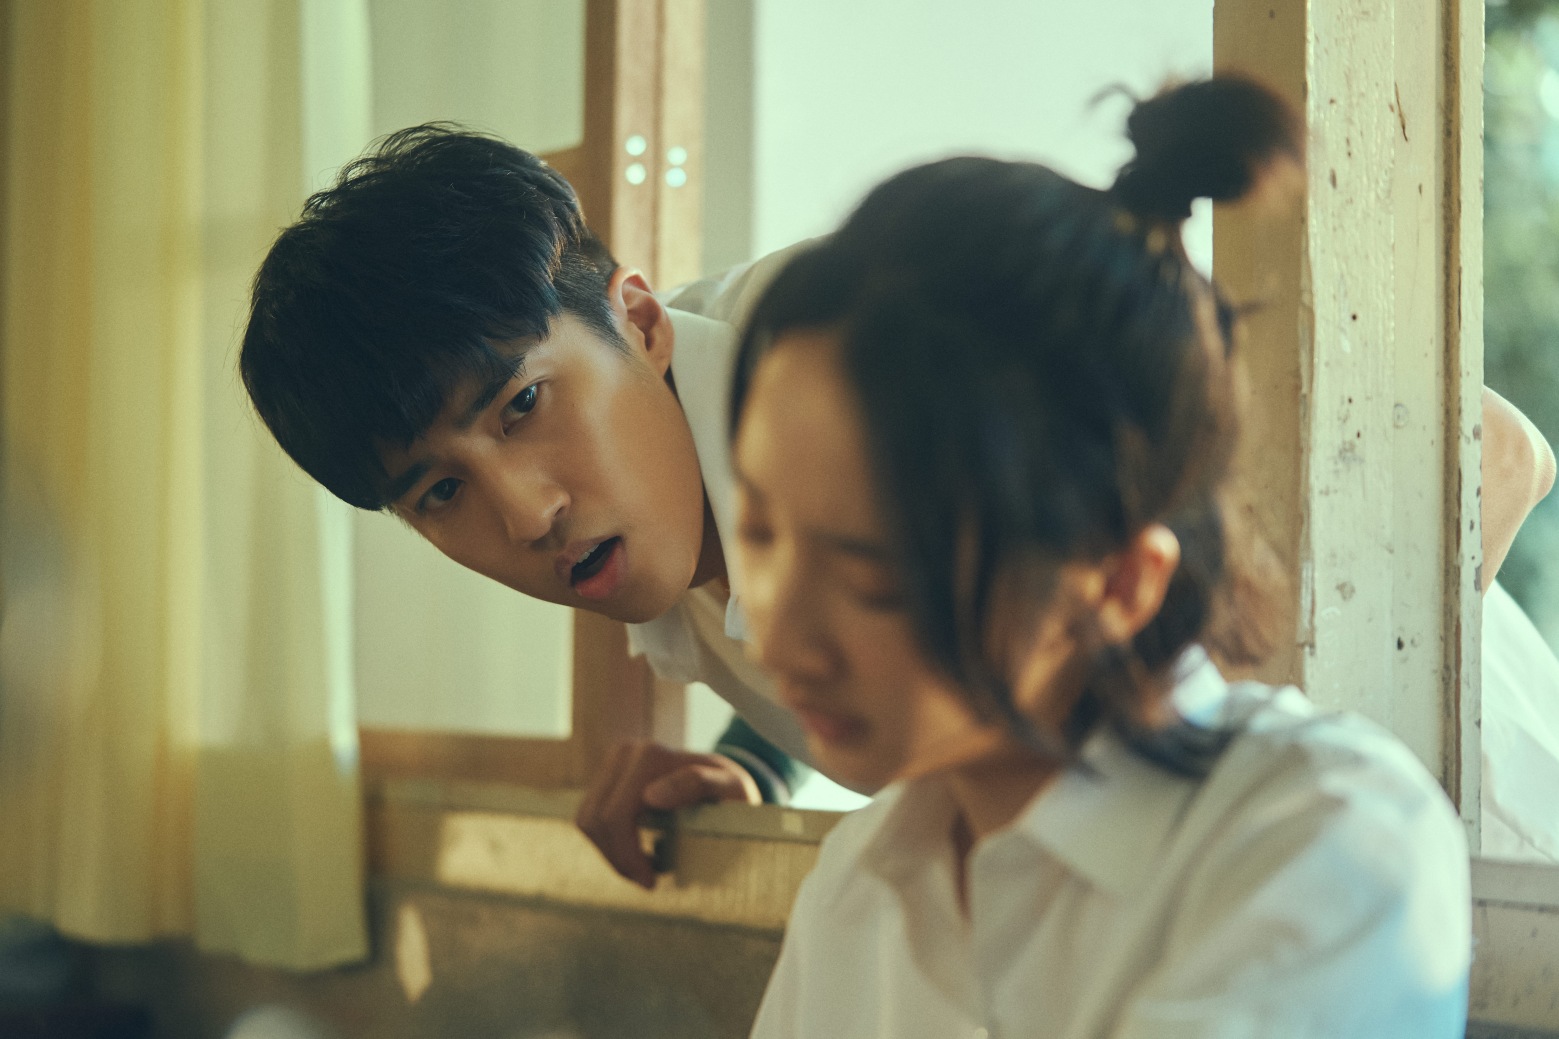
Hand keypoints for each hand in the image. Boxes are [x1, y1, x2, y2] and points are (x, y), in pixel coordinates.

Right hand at [574, 740, 761, 887]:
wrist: (722, 779)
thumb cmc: (731, 791)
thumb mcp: (731, 789)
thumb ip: (698, 784)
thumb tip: (651, 796)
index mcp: (650, 756)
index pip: (615, 817)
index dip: (627, 857)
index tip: (653, 881)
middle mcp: (625, 752)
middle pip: (595, 821)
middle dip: (618, 860)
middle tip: (648, 881)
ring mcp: (612, 762)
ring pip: (587, 822)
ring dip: (611, 853)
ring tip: (644, 867)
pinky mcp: (606, 776)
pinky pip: (589, 818)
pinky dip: (607, 843)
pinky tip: (636, 852)